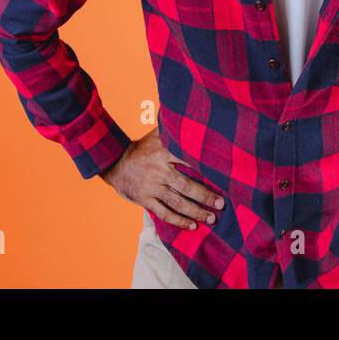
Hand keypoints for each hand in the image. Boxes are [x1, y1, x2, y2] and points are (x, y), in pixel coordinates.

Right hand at [100, 127, 224, 230]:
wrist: (114, 162)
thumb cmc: (142, 149)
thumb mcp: (156, 135)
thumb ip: (173, 129)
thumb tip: (190, 114)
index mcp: (164, 153)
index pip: (189, 161)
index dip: (206, 169)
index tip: (223, 176)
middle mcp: (159, 171)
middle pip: (185, 186)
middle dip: (205, 196)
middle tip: (221, 204)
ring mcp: (151, 187)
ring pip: (176, 202)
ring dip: (195, 211)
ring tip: (211, 218)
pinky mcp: (145, 199)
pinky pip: (163, 213)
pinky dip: (178, 221)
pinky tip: (192, 225)